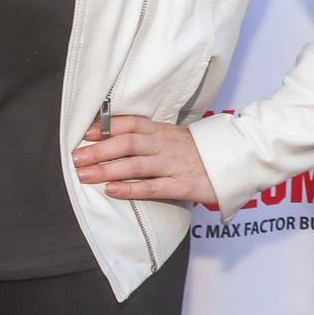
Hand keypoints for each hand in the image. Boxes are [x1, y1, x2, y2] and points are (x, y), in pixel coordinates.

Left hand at [74, 115, 218, 207]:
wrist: (238, 160)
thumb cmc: (202, 152)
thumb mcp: (175, 138)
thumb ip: (151, 139)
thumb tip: (120, 141)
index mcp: (163, 131)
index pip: (131, 123)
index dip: (107, 127)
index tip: (85, 133)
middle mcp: (165, 145)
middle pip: (127, 143)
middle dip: (99, 150)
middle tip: (75, 158)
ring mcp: (173, 165)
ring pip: (135, 164)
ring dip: (106, 169)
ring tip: (84, 176)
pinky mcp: (182, 185)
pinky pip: (152, 187)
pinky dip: (130, 188)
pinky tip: (111, 190)